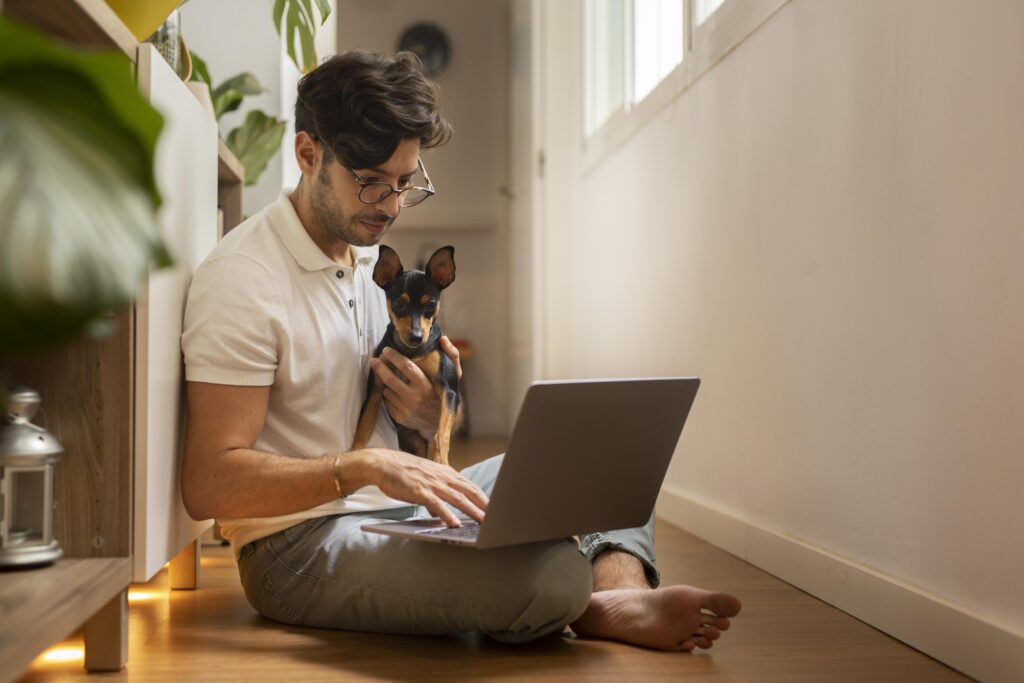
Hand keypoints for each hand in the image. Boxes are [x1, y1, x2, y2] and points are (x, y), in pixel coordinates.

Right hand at [360, 448, 487, 525]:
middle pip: (469, 491)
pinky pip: (436, 504)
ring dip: (472, 511)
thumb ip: (437, 494)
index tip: (495, 508)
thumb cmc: (403, 472)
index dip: (484, 497)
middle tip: (498, 517)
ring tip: (484, 522)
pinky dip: (447, 514)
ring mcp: (432, 483)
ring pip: (458, 498)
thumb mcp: (426, 479)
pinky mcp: (419, 491)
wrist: (382, 464)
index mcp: (445, 473)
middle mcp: (442, 477)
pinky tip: (455, 524)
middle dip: (485, 504)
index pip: (470, 485)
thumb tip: (443, 513)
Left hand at [371, 336, 462, 439]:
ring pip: (387, 391)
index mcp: (426, 385)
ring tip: (391, 379)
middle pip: (390, 379)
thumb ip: (452, 355)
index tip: (387, 350)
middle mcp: (414, 398)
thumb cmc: (445, 395)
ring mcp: (406, 409)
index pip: (406, 367)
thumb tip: (443, 339)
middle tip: (374, 360)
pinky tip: (396, 393)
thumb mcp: (454, 376)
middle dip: (380, 368)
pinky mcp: (400, 417)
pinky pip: (387, 402)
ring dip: (387, 383)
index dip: (394, 357)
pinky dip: (389, 396)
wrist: (441, 422)